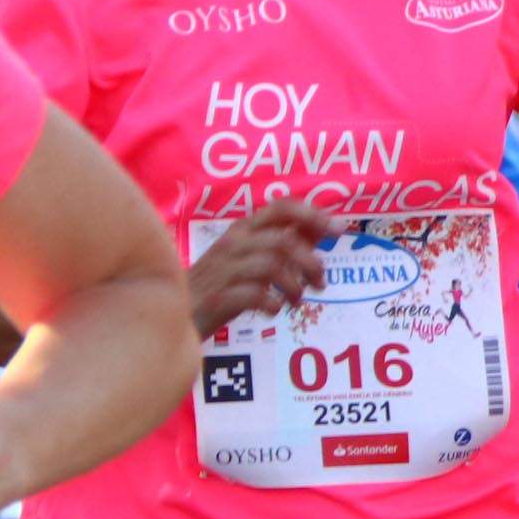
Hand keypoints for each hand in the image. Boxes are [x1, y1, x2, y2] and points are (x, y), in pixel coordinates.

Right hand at [187, 198, 333, 333]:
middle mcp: (233, 243)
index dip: (314, 215)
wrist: (176, 311)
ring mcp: (224, 269)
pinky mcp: (218, 297)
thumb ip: (285, 241)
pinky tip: (273, 311)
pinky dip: (273, 304)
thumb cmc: (220, 282)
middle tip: (320, 283)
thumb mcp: (251, 257)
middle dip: (310, 262)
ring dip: (295, 287)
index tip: (341, 229)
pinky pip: (256, 294)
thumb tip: (323, 227)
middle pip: (283, 240)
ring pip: (273, 266)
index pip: (282, 207)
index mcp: (243, 230)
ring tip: (295, 301)